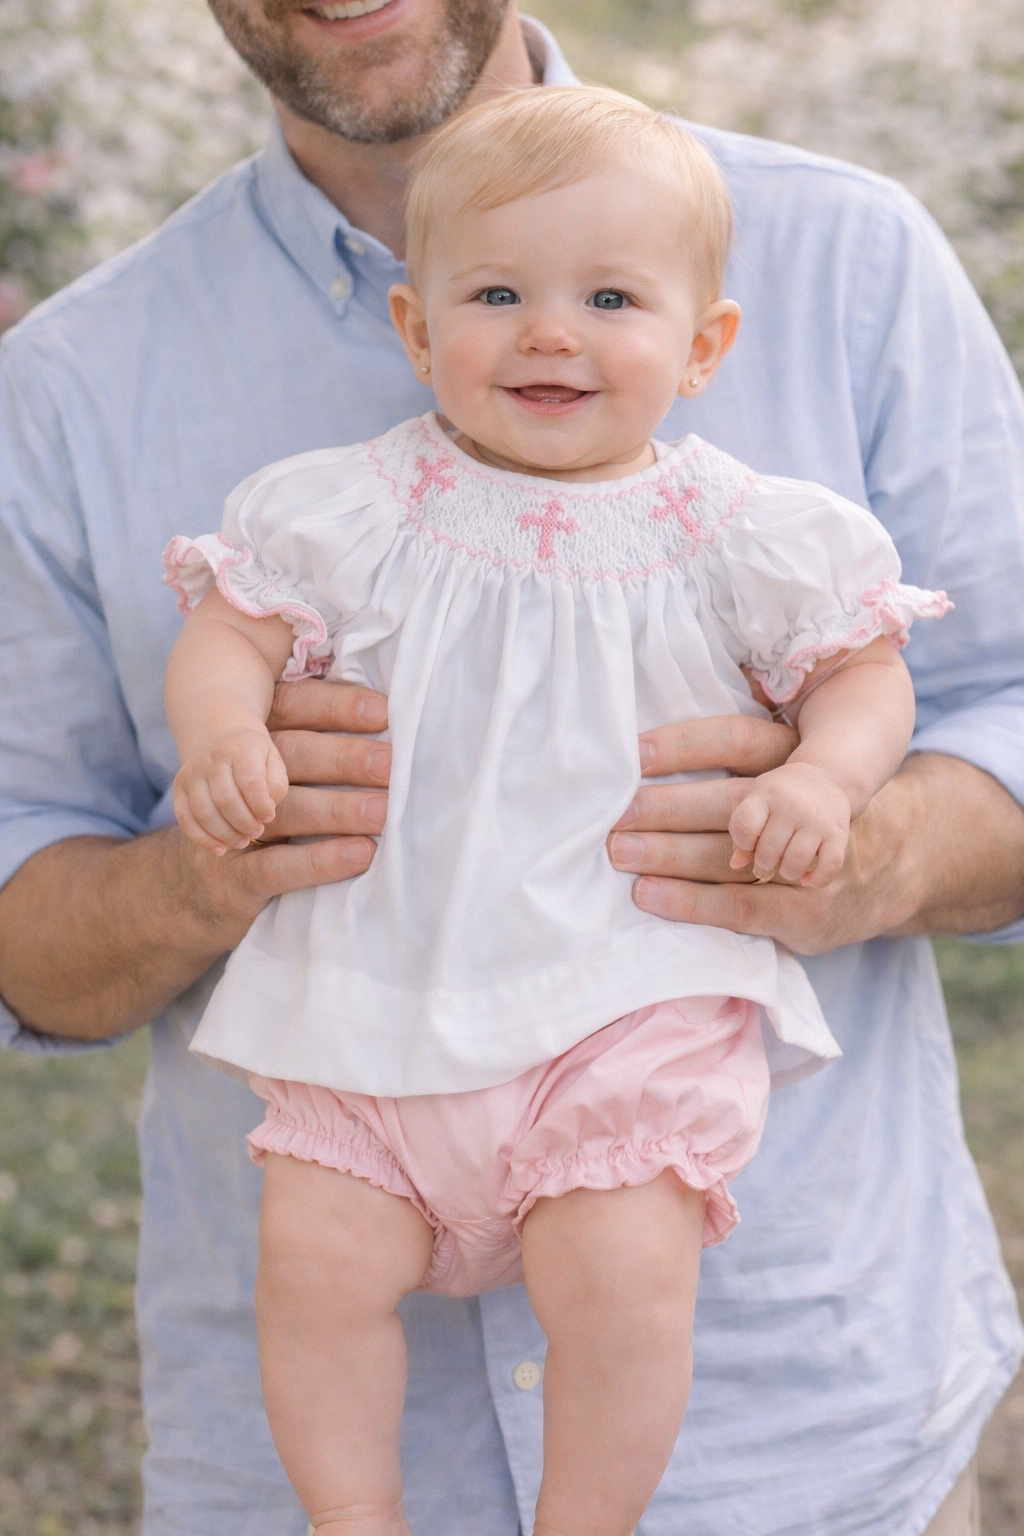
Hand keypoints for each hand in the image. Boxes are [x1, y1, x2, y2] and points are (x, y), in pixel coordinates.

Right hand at [172, 678, 391, 952]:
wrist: (185, 891)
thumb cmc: (261, 822)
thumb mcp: (276, 774)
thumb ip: (320, 746)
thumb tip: (395, 725)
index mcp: (253, 739)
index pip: (291, 709)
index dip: (335, 706)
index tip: (384, 711)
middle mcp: (235, 776)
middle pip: (288, 756)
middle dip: (343, 757)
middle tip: (391, 765)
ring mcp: (232, 828)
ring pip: (284, 811)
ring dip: (338, 809)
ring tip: (384, 811)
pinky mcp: (232, 879)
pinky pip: (274, 866)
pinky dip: (319, 860)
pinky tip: (360, 855)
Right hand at [174, 727, 287, 854]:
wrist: (219, 733)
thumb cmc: (254, 756)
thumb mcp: (273, 761)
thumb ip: (276, 785)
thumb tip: (266, 812)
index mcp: (240, 748)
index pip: (249, 781)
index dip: (260, 805)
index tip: (269, 817)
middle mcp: (211, 758)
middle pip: (225, 800)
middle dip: (244, 823)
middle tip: (257, 831)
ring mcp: (191, 773)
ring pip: (204, 812)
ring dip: (224, 834)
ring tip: (242, 841)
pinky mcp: (178, 787)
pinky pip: (184, 818)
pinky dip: (201, 838)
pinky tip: (220, 849)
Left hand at [606, 714, 923, 953]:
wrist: (899, 860)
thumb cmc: (810, 812)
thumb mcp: (787, 769)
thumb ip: (738, 759)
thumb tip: (648, 746)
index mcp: (792, 758)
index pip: (734, 739)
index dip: (683, 744)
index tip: (632, 752)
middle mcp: (803, 803)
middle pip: (725, 802)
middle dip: (664, 809)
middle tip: (613, 819)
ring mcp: (809, 858)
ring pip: (729, 857)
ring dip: (669, 858)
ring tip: (620, 856)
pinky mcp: (809, 906)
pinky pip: (743, 904)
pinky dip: (694, 902)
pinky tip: (653, 897)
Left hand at [727, 762, 849, 886]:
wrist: (824, 777)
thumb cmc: (779, 796)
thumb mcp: (756, 802)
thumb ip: (742, 831)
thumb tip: (735, 864)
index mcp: (766, 795)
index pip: (745, 826)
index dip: (742, 844)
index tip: (748, 845)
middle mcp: (792, 806)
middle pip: (769, 850)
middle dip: (763, 865)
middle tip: (766, 864)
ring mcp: (817, 820)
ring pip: (797, 862)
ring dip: (788, 872)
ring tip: (787, 869)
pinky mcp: (839, 833)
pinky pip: (830, 865)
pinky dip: (817, 879)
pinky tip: (807, 879)